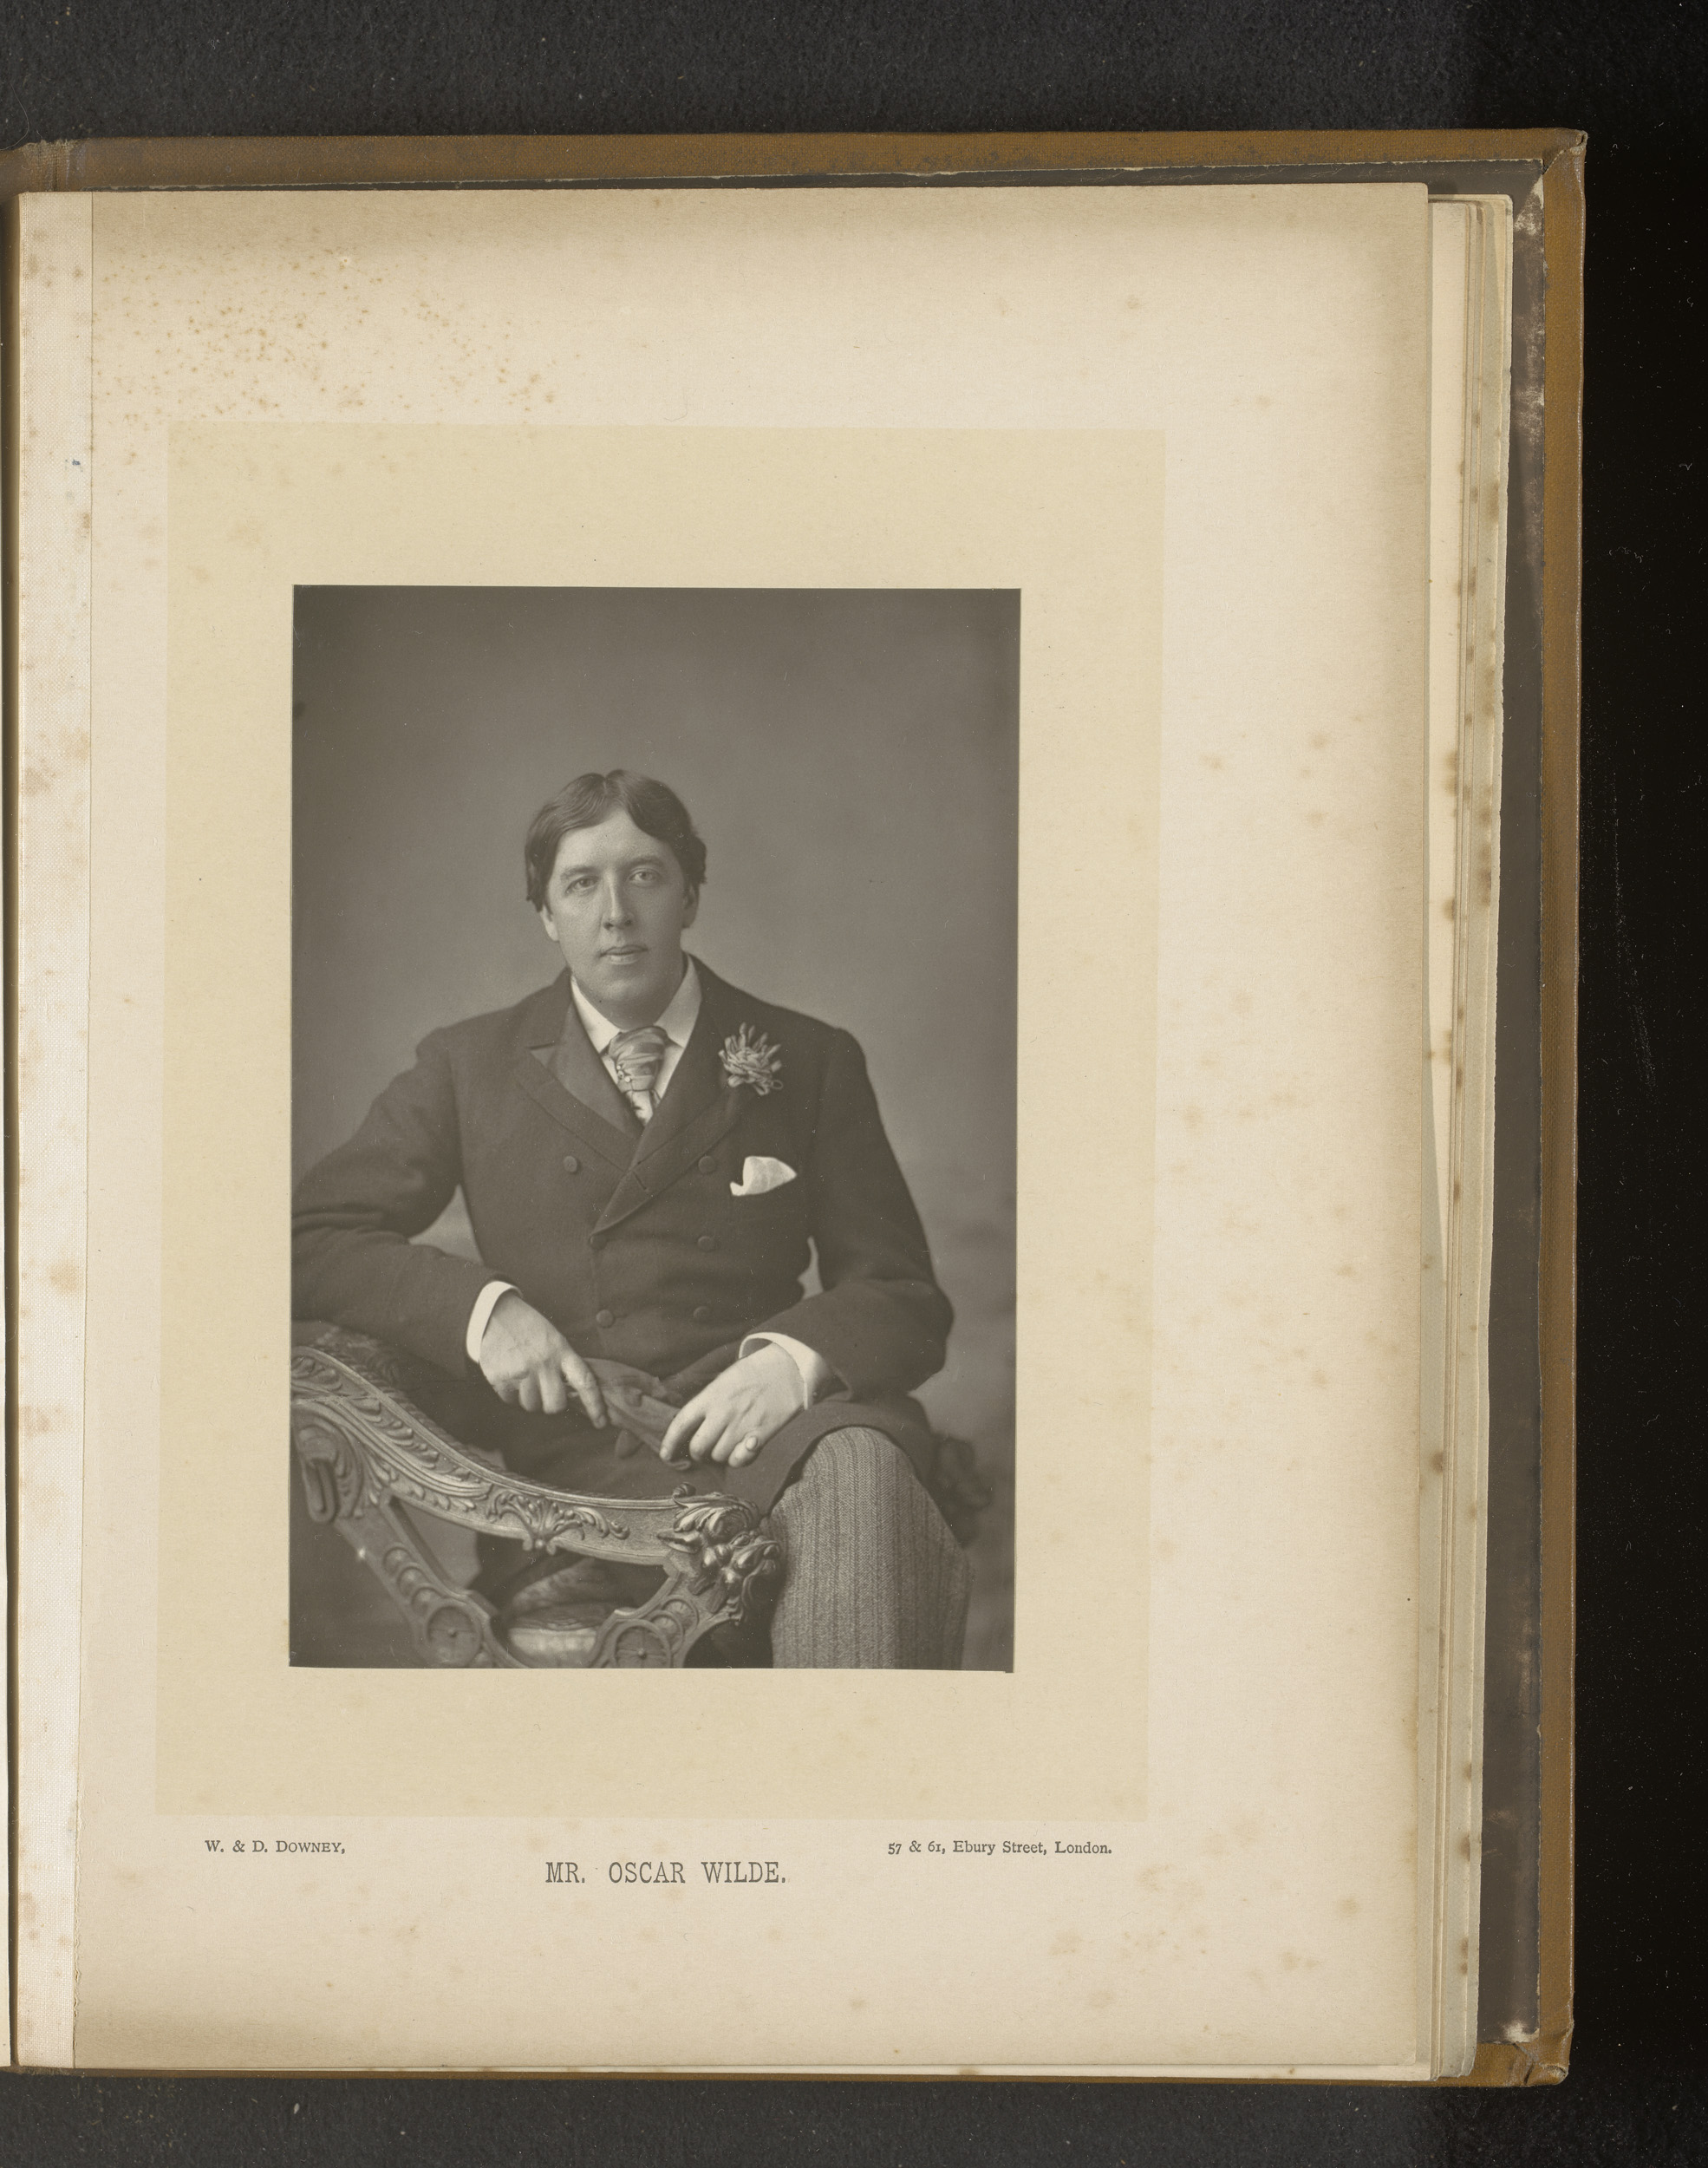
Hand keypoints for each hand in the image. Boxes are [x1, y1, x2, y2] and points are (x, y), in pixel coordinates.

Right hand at [477, 1291, 606, 1424]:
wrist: (495, 1314)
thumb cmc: (529, 1329)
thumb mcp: (553, 1339)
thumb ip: (563, 1364)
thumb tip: (572, 1394)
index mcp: (561, 1351)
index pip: (585, 1381)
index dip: (594, 1404)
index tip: (601, 1422)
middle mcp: (543, 1363)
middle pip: (555, 1405)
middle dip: (551, 1404)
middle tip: (544, 1391)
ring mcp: (521, 1372)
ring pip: (531, 1406)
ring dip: (528, 1398)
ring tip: (523, 1377)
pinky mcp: (500, 1378)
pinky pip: (510, 1401)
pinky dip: (510, 1394)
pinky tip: (509, 1375)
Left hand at [659, 1343, 804, 1468]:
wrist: (789, 1367)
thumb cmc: (755, 1372)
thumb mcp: (725, 1380)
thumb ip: (709, 1402)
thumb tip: (694, 1425)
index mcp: (710, 1396)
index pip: (681, 1424)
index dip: (669, 1443)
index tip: (666, 1455)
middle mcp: (722, 1412)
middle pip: (698, 1448)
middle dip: (699, 1453)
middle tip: (705, 1449)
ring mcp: (741, 1425)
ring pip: (719, 1456)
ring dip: (720, 1455)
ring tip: (728, 1444)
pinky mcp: (760, 1434)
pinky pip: (740, 1460)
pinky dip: (738, 1459)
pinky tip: (742, 1450)